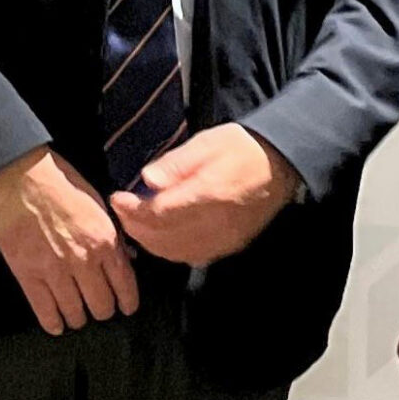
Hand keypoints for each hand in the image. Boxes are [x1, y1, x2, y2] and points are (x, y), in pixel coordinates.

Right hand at [0, 146, 139, 333]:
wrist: (21, 177)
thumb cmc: (62, 184)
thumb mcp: (99, 204)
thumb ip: (115, 235)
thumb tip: (128, 259)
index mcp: (104, 241)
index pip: (125, 287)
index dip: (127, 303)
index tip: (125, 307)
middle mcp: (83, 261)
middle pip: (101, 306)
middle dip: (102, 310)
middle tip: (98, 307)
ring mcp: (54, 270)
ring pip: (75, 313)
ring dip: (78, 317)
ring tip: (76, 314)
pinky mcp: (28, 275)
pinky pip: (44, 311)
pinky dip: (53, 323)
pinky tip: (56, 324)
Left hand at [110, 124, 301, 266]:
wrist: (281, 165)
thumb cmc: (242, 149)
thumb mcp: (206, 143)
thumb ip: (175, 163)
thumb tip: (147, 180)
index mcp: (209, 194)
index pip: (159, 213)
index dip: (132, 210)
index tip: (118, 199)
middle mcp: (217, 224)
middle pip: (163, 239)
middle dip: (135, 227)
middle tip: (122, 211)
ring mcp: (225, 239)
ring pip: (175, 252)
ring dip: (149, 241)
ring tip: (137, 222)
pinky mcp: (230, 246)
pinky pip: (192, 256)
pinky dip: (170, 249)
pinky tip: (161, 235)